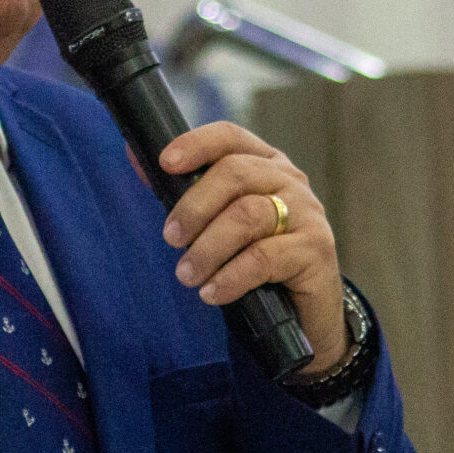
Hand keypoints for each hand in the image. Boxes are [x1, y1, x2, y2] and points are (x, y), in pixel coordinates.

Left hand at [158, 123, 348, 371]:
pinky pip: (263, 258)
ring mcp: (307, 214)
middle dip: (194, 207)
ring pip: (248, 215)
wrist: (305, 314)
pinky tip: (212, 293)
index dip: (196, 144)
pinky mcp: (316, 250)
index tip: (166, 163)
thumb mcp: (221, 224)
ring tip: (187, 275)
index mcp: (265, 165)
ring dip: (207, 248)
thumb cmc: (258, 263)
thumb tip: (137, 158)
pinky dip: (230, 277)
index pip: (230, 138)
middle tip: (171, 239)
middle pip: (235, 173)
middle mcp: (290, 181)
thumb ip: (186, 194)